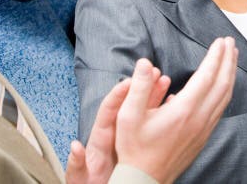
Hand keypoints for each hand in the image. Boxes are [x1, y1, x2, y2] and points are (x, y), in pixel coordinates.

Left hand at [65, 64, 167, 183]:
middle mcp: (115, 134)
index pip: (108, 111)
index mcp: (100, 139)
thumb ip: (76, 164)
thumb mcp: (80, 178)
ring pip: (142, 112)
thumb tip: (75, 147)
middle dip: (140, 87)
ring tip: (165, 81)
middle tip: (152, 72)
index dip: (118, 94)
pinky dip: (161, 114)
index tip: (129, 81)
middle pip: (128, 105)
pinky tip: (171, 105)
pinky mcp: (139, 146)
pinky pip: (151, 125)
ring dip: (153, 96)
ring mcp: (128, 139)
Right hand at [115, 37, 237, 183]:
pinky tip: (224, 84)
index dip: (215, 56)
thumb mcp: (127, 116)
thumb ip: (138, 87)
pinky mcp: (204, 136)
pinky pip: (221, 108)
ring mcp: (204, 128)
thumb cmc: (135, 149)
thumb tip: (144, 63)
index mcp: (183, 110)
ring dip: (230, 74)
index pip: (207, 76)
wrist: (144, 180)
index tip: (220, 41)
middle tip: (230, 42)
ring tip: (232, 58)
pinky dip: (226, 90)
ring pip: (225, 96)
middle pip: (222, 83)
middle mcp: (199, 118)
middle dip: (228, 60)